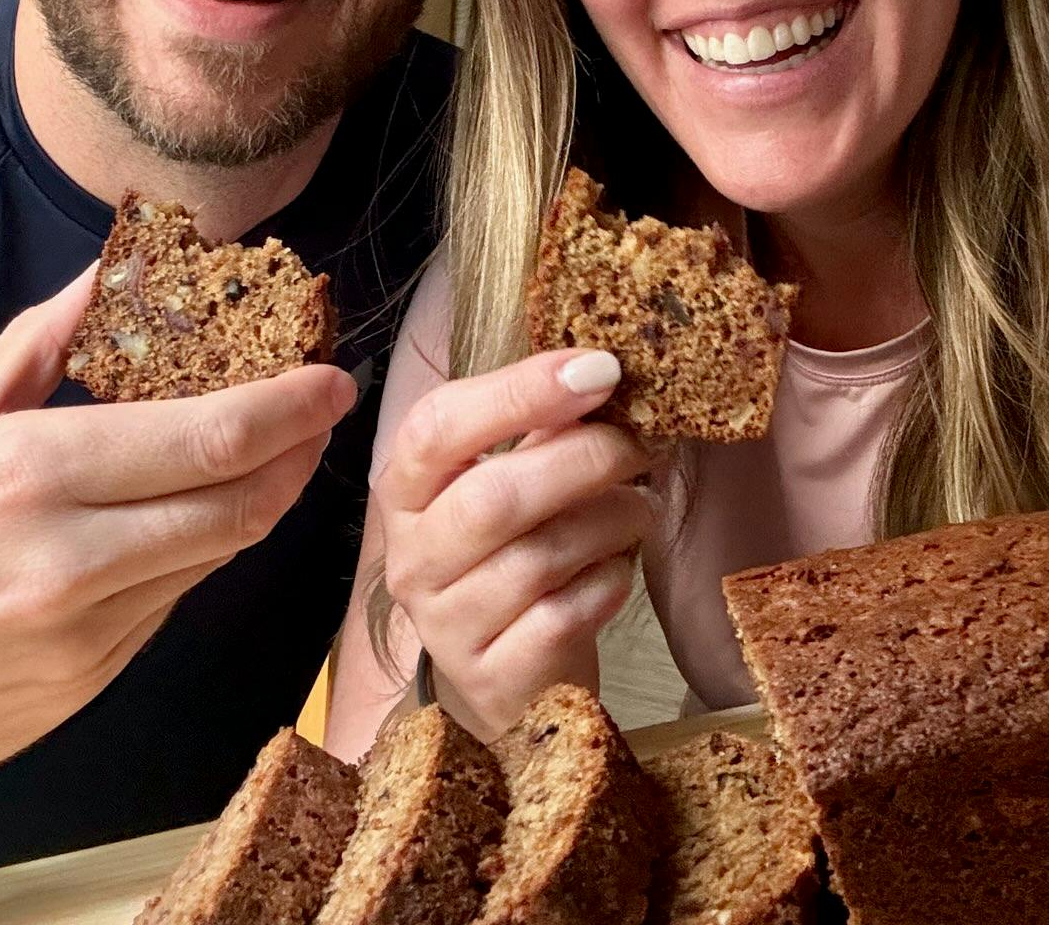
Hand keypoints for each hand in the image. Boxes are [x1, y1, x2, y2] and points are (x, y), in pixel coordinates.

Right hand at [0, 267, 356, 807]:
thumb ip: (33, 351)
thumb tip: (105, 277)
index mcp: (30, 473)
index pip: (207, 438)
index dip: (289, 409)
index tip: (331, 380)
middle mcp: (69, 559)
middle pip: (237, 505)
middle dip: (296, 457)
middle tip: (318, 418)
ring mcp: (82, 635)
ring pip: (210, 558)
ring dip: (250, 506)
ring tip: (263, 458)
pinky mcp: (84, 688)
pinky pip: (165, 609)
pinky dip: (187, 559)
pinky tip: (177, 525)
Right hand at [375, 349, 656, 740]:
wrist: (511, 672)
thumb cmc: (516, 553)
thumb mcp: (513, 482)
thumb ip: (543, 430)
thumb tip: (603, 371)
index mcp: (406, 489)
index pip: (439, 426)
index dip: (520, 391)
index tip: (599, 369)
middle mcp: (412, 557)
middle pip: (492, 497)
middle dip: (582, 460)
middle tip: (639, 446)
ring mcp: (445, 624)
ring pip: (536, 559)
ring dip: (608, 522)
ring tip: (642, 508)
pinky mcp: (490, 678)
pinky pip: (560, 619)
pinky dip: (605, 584)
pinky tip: (618, 570)